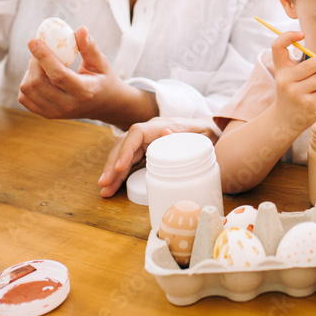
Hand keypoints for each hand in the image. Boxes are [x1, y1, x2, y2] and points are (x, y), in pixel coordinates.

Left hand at [18, 26, 150, 126]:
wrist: (105, 105)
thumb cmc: (103, 79)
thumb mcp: (101, 63)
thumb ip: (89, 47)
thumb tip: (80, 29)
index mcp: (84, 92)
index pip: (58, 75)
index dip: (43, 56)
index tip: (33, 41)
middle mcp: (68, 105)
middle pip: (38, 83)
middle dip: (34, 62)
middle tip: (40, 50)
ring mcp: (56, 112)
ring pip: (27, 90)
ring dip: (30, 72)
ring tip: (41, 64)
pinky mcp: (47, 114)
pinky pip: (24, 98)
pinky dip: (26, 83)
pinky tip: (40, 76)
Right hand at [97, 117, 218, 196]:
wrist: (210, 131)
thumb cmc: (207, 133)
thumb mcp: (201, 134)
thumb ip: (185, 133)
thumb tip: (164, 133)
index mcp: (161, 126)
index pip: (136, 134)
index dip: (126, 149)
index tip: (121, 166)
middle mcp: (150, 132)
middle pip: (124, 145)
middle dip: (113, 164)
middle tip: (105, 183)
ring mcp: (146, 141)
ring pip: (123, 153)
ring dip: (112, 170)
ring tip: (104, 189)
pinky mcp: (146, 150)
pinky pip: (128, 160)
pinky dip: (120, 173)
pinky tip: (112, 186)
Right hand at [270, 31, 315, 133]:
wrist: (284, 120)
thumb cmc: (292, 92)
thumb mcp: (295, 77)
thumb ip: (310, 64)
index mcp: (281, 70)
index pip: (277, 47)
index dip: (288, 36)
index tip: (302, 34)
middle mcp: (285, 80)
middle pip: (310, 64)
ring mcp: (296, 93)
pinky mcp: (308, 105)